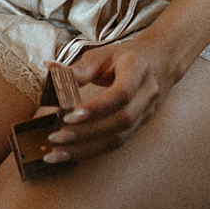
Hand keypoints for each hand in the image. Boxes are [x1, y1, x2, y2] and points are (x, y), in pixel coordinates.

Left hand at [40, 37, 184, 164]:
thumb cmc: (124, 57)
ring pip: (119, 138)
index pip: (122, 93)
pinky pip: (116, 143)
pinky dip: (92, 151)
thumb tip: (50, 69)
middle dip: (88, 133)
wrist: (160, 62)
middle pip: (122, 120)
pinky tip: (70, 154)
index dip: (97, 107)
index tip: (69, 116)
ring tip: (57, 154)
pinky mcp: (139, 128)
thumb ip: (79, 67)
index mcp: (138, 70)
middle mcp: (147, 94)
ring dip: (86, 149)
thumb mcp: (103, 54)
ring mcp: (146, 114)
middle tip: (56, 138)